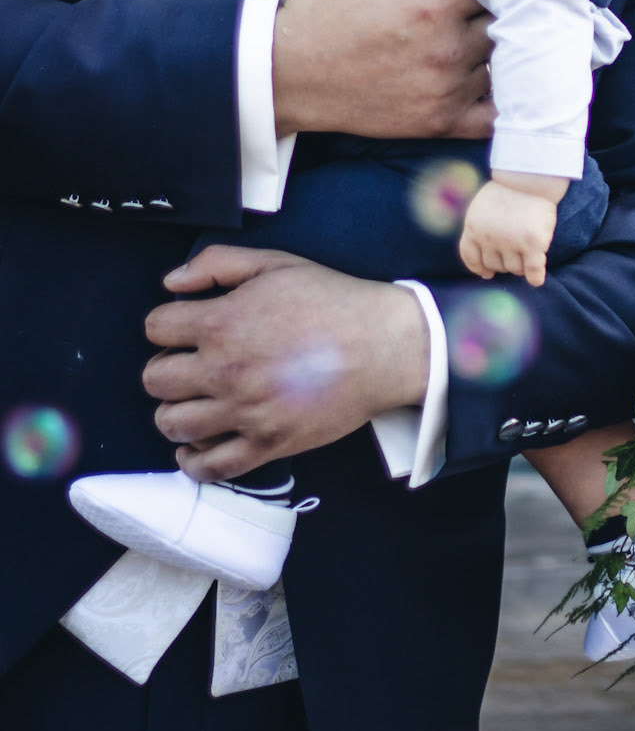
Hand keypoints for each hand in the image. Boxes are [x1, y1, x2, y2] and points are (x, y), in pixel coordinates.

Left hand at [142, 245, 431, 479]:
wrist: (384, 346)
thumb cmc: (333, 302)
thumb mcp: (275, 263)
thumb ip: (217, 263)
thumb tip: (172, 282)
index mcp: (221, 323)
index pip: (155, 328)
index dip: (167, 324)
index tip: (185, 328)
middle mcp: (223, 371)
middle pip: (155, 380)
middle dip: (166, 367)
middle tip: (190, 364)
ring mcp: (243, 413)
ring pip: (172, 424)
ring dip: (175, 411)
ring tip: (196, 401)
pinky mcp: (266, 445)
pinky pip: (209, 467)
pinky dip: (193, 460)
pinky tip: (198, 444)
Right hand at [271, 0, 493, 141]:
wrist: (288, 78)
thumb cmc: (319, 13)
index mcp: (431, 5)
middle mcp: (447, 50)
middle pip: (510, 22)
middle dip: (511, 7)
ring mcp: (446, 90)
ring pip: (507, 65)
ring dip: (510, 49)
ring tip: (508, 30)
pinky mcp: (439, 122)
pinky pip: (496, 116)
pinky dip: (505, 99)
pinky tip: (500, 77)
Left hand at [458, 173, 563, 285]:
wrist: (531, 177)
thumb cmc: (507, 190)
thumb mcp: (481, 206)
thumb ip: (478, 228)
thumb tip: (481, 259)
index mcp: (473, 227)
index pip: (470, 257)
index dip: (478, 268)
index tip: (486, 273)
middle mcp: (489, 238)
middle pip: (494, 265)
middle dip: (503, 263)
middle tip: (514, 254)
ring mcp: (511, 242)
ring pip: (514, 268)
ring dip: (520, 266)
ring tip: (527, 254)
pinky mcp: (533, 244)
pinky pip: (532, 270)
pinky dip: (535, 278)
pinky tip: (536, 279)